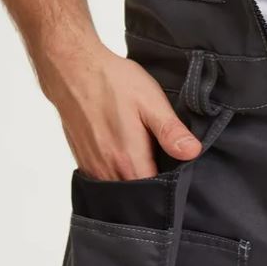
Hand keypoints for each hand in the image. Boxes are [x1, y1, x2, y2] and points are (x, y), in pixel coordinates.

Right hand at [36, 38, 200, 180]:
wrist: (73, 71)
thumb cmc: (113, 83)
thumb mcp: (151, 101)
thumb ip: (170, 131)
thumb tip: (193, 153)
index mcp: (129, 160)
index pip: (155, 192)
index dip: (170, 187)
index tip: (179, 174)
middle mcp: (108, 171)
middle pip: (137, 195)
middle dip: (152, 187)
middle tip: (164, 163)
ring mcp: (92, 168)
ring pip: (120, 188)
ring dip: (134, 180)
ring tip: (147, 158)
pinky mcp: (83, 161)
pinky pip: (105, 180)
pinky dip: (118, 174)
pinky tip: (126, 155)